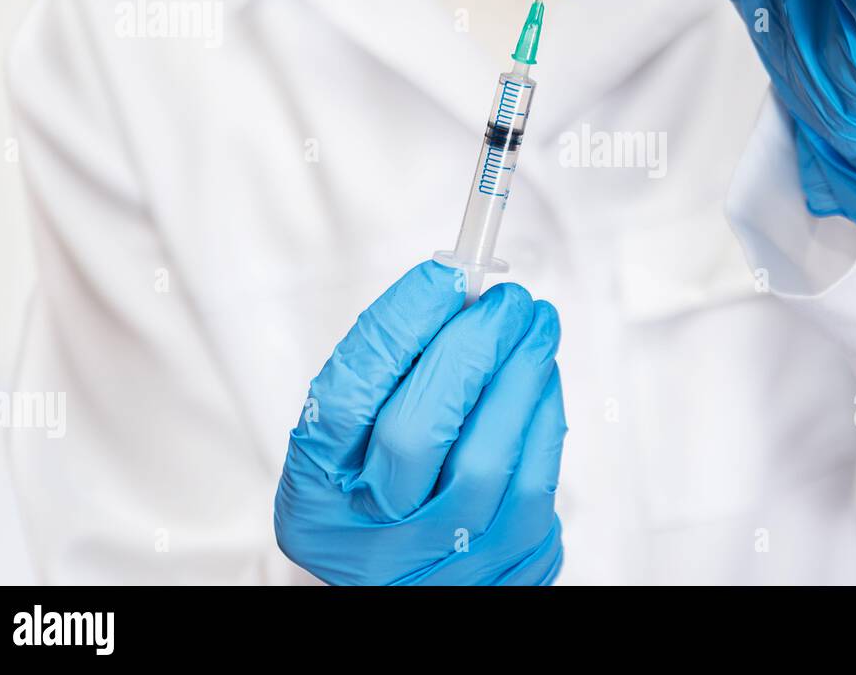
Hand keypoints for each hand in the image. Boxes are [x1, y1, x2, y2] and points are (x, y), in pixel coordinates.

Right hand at [274, 261, 565, 584]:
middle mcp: (369, 546)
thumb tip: (455, 288)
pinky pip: (534, 478)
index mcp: (314, 506)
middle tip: (506, 299)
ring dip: (521, 372)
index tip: (443, 275)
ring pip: (487, 456)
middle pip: (414, 432)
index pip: (344, 402)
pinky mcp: (507, 567)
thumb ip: (389, 378)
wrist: (422, 579)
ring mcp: (440, 563)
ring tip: (536, 323)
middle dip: (469, 348)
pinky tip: (540, 378)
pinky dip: (542, 413)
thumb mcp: (356, 449)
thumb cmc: (388, 495)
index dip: (397, 330)